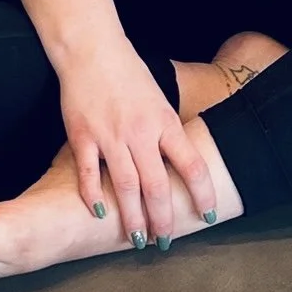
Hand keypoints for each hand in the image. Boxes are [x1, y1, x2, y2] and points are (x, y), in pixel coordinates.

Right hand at [56, 38, 217, 243]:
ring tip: (137, 240)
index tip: (208, 216)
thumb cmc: (128, 73)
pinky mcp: (82, 136)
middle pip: (157, 187)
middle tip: (165, 242)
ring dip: (132, 218)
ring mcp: (110, 136)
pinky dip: (93, 196)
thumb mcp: (159, 101)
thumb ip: (166, 132)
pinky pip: (88, 173)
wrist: (92, 49)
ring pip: (125, 187)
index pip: (192, 166)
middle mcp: (140, 133)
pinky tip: (99, 214)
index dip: (203, 195)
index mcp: (165, 123)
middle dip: (163, 220)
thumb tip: (178, 164)